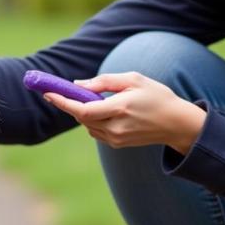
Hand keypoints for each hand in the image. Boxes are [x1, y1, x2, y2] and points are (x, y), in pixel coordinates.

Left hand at [43, 71, 205, 154]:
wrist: (177, 124)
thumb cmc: (157, 96)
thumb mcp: (133, 79)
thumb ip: (104, 81)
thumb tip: (78, 85)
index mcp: (120, 108)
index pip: (83, 109)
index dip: (63, 102)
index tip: (48, 93)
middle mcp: (116, 127)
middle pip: (81, 117)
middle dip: (71, 104)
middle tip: (63, 91)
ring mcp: (116, 139)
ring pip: (87, 125)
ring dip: (83, 112)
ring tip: (95, 99)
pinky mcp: (117, 145)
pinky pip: (95, 132)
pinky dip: (93, 120)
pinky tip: (104, 111)